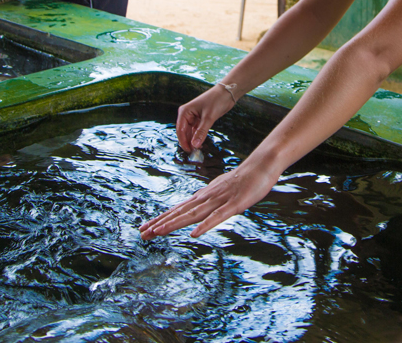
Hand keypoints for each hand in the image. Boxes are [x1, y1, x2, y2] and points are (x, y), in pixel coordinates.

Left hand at [139, 157, 280, 238]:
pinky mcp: (233, 205)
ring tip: (157, 232)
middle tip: (142, 234)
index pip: (178, 209)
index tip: (146, 228)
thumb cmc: (242, 180)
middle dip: (160, 224)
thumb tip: (195, 206)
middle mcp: (206, 198)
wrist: (260, 166)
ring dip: (174, 224)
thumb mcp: (221, 191)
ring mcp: (219, 201)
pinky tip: (194, 234)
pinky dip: (205, 226)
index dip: (162, 219)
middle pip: (180, 212)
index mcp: (203, 196)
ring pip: (193, 215)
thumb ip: (208, 200)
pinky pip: (217, 217)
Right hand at [176, 85, 236, 151]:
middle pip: (184, 132)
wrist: (227, 93)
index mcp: (185, 112)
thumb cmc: (216, 101)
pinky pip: (196, 130)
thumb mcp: (209, 118)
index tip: (189, 151)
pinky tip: (201, 143)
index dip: (183, 141)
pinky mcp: (200, 119)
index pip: (180, 130)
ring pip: (190, 132)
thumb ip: (201, 132)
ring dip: (193, 140)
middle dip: (188, 142)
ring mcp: (193, 117)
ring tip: (198, 150)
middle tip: (194, 153)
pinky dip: (198, 137)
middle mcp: (187, 114)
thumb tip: (195, 145)